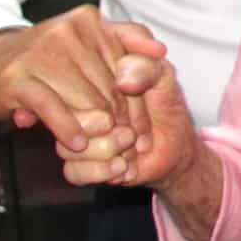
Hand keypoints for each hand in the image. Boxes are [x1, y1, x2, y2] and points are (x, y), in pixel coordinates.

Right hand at [0, 5, 155, 153]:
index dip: (138, 105)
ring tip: (107, 148)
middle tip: (128, 146)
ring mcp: (40, 53)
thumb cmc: (48, 56)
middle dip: (121, 121)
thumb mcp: (89, 39)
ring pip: (84, 100)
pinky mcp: (18, 78)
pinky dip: (67, 128)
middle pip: (109, 87)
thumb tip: (160, 50)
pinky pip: (52, 107)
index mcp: (89, 21)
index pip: (127, 69)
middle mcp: (67, 32)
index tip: (143, 132)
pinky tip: (78, 143)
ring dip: (97, 129)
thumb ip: (130, 39)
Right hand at [57, 49, 199, 190]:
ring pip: (66, 147)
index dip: (108, 95)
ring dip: (106, 148)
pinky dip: (101, 170)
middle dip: (106, 125)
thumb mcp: (163, 78)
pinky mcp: (78, 165)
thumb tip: (123, 79)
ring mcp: (73, 137)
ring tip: (130, 142)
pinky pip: (73, 171)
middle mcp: (73, 108)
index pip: (76, 83)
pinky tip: (123, 164)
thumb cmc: (164, 104)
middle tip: (131, 128)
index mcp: (86, 78)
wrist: (174, 144)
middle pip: (68, 117)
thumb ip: (146, 68)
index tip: (132, 100)